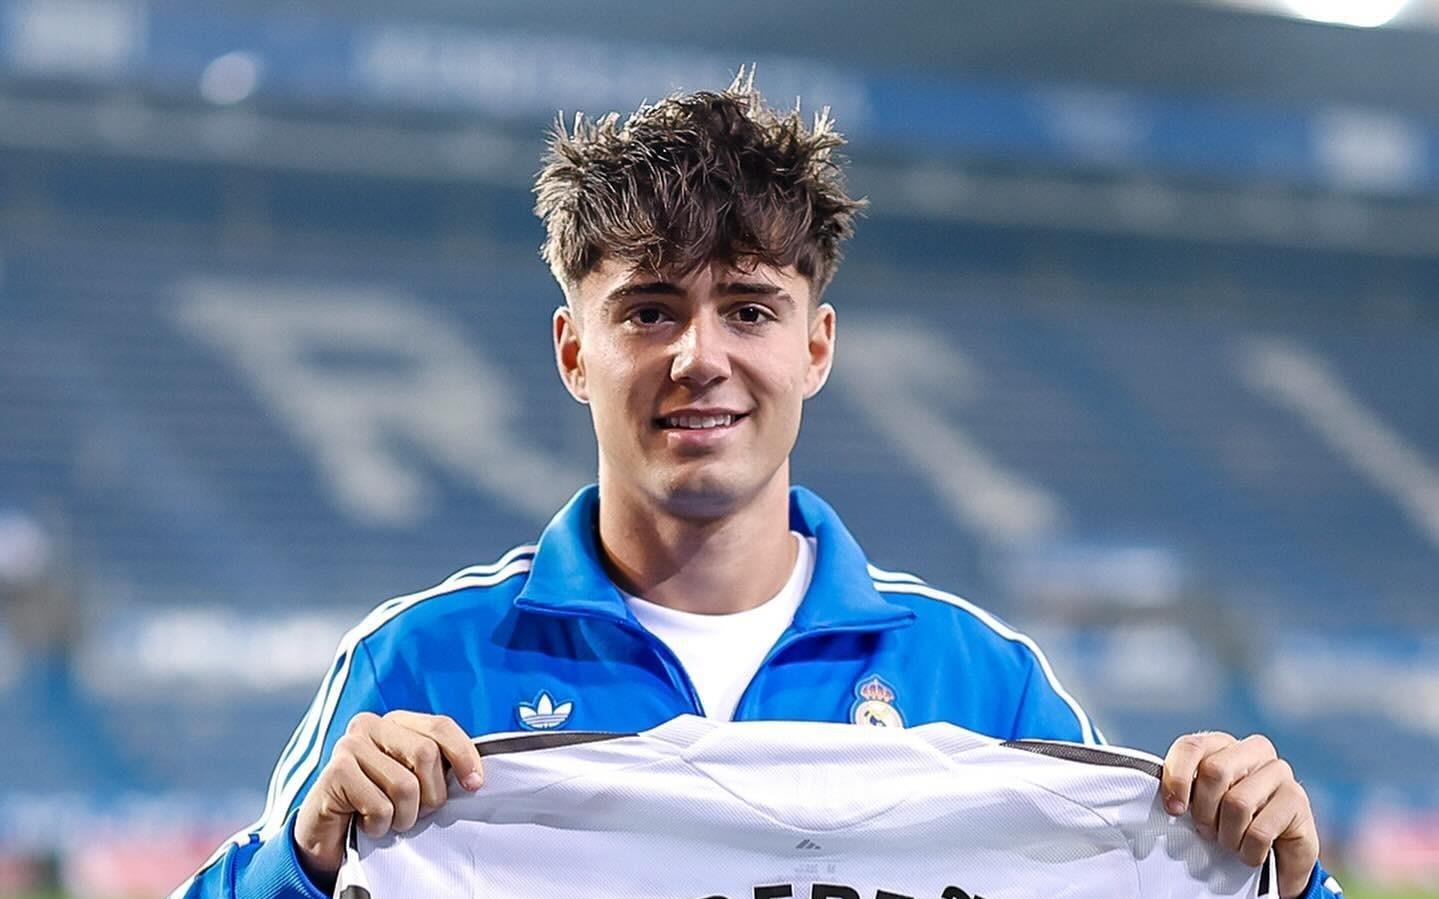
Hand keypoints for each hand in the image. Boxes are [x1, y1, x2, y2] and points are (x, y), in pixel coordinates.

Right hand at [294, 711, 483, 883]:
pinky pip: (380, 806)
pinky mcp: (334, 772)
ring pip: (405, 785)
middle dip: (431, 795)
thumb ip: (438, 768)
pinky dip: (380, 825)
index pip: (441, 726)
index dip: (464, 755)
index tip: (474, 785)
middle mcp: (370, 725)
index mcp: (396, 722)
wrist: (328, 837)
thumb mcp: (414, 781)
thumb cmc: (378, 806)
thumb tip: (476, 777)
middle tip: (415, 812)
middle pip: (426, 754)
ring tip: (389, 819)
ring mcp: (349, 745)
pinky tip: (366, 823)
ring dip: (404, 816)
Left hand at [1162, 732, 1318, 898]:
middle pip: (1214, 771)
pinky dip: (1248, 851)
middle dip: (1205, 810)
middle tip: (1207, 831)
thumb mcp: (1201, 804)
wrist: (1275, 857)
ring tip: (1231, 842)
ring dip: (1228, 835)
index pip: (1191, 747)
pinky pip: (1260, 830)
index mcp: (1223, 744)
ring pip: (1237, 803)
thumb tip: (1168, 801)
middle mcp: (1254, 750)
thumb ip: (1185, 791)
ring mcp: (1280, 772)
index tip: (1174, 809)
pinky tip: (1250, 853)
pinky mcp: (1298, 800)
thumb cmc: (1229, 824)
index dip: (1177, 778)